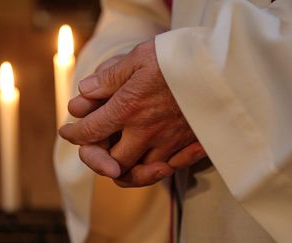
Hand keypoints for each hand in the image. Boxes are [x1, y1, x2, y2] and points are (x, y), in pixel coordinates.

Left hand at [60, 40, 205, 186]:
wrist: (223, 64)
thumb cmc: (178, 57)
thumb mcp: (139, 57)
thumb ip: (109, 78)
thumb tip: (84, 92)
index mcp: (129, 108)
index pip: (90, 131)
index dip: (74, 134)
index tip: (69, 132)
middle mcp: (147, 131)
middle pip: (114, 162)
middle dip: (99, 160)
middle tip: (96, 150)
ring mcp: (171, 141)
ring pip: (142, 171)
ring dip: (128, 169)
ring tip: (123, 160)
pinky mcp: (192, 144)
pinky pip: (172, 167)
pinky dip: (159, 167)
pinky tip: (156, 158)